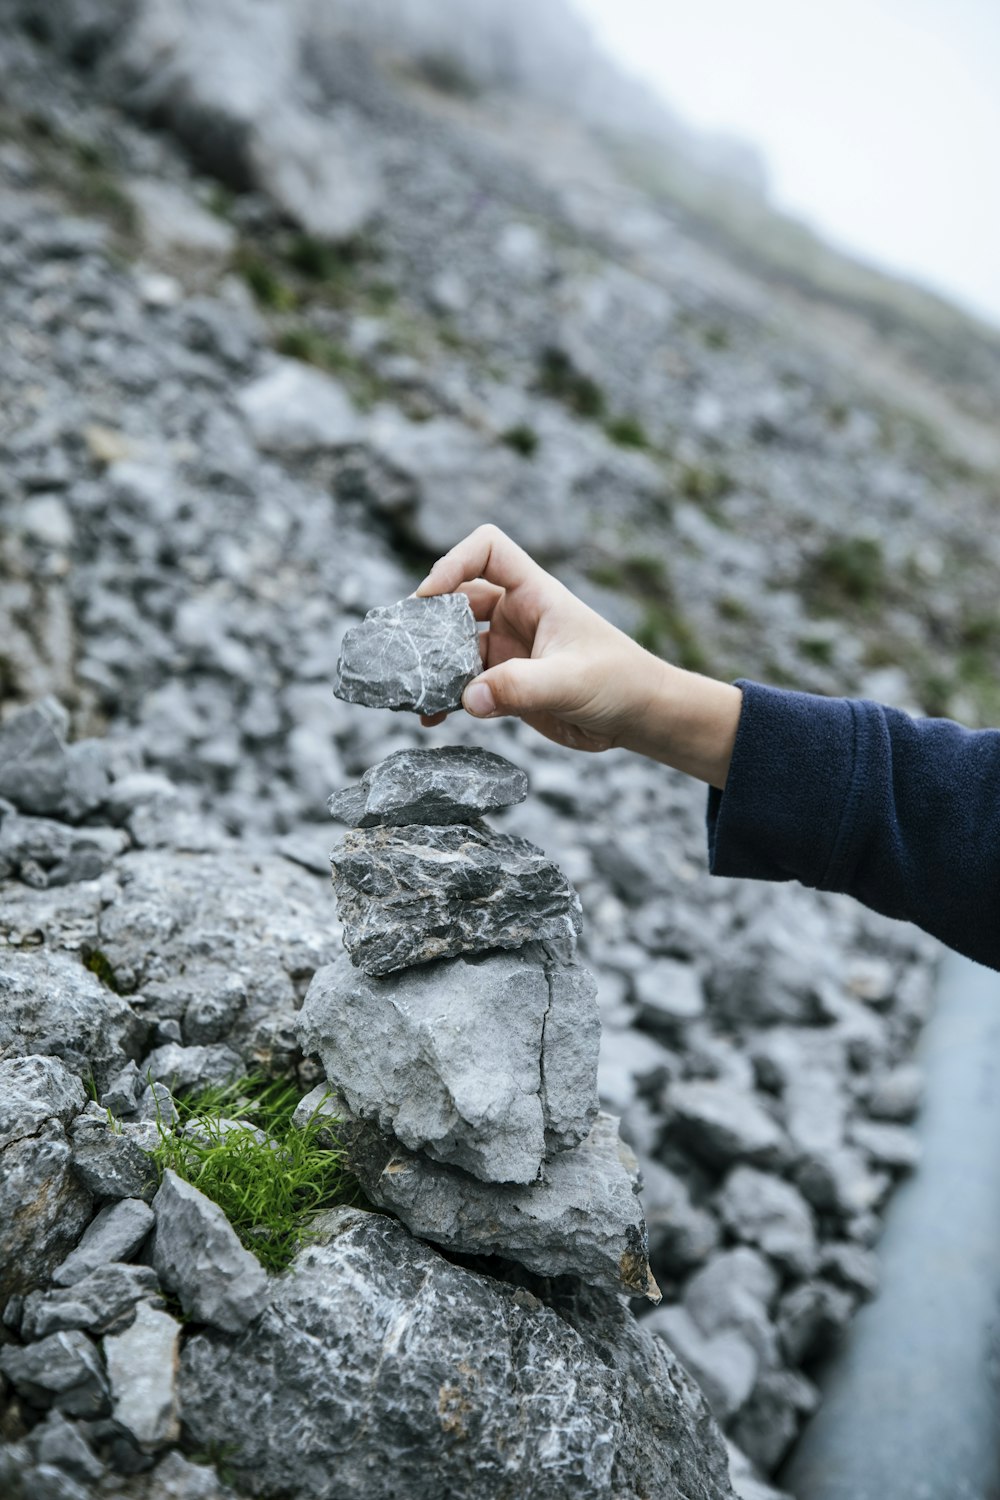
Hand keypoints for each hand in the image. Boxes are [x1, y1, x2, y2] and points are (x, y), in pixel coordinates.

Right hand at [415, 525, 741, 786]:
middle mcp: (517, 616)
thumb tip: (467, 698)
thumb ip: (520, 687)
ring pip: (455, 648)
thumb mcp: (571, 681)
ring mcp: (509, 650)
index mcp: (535, 594)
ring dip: (432, 666)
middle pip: (458, 600)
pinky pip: (465, 686)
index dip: (455, 562)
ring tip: (409, 689)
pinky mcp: (507, 685)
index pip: (488, 550)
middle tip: (402, 648)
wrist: (640, 718)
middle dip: (429, 621)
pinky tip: (431, 717)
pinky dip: (445, 698)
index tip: (431, 597)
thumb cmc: (620, 682)